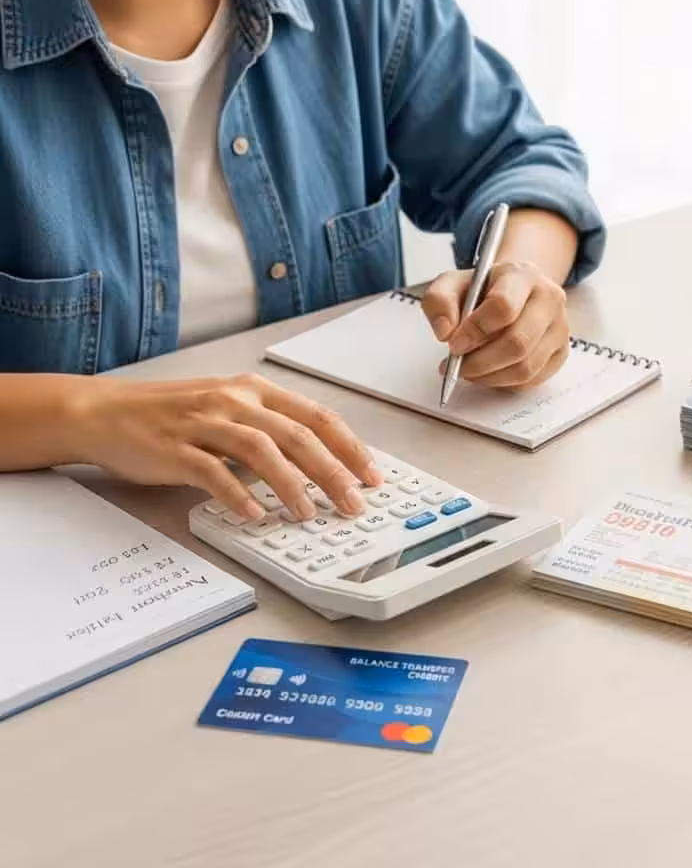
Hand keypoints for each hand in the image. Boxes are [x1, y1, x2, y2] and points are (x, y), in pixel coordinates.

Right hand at [69, 374, 382, 520]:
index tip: (371, 475)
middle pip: (298, 436)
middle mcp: (235, 401)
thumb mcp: (228, 409)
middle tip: (353, 503)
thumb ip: (269, 430)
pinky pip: (213, 472)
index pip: (317, 417)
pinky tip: (254, 515)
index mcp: (255, 391)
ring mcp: (204, 423)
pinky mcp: (175, 448)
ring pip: (262, 451)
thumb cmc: (172, 415)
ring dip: (291, 485)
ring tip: (309, 514)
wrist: (105, 411)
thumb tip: (317, 466)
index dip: (349, 447)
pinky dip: (238, 495)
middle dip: (332, 472)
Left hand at [422, 261, 569, 389]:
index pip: (503, 306)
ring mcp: (559, 328)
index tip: (454, 344)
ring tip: (468, 370)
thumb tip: (445, 331)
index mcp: (523, 275)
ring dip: (489, 376)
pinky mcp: (560, 352)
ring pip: (525, 367)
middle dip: (480, 361)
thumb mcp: (452, 284)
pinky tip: (487, 373)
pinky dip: (503, 383)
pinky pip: (531, 380)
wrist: (513, 293)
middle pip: (517, 343)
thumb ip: (439, 301)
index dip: (475, 331)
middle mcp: (549, 299)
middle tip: (456, 365)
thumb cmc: (483, 290)